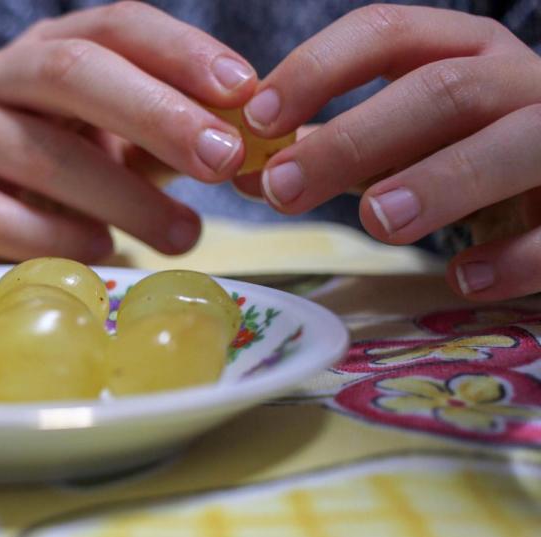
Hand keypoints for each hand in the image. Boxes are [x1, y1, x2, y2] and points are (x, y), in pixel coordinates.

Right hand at [0, 2, 257, 262]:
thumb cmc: (72, 163)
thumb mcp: (133, 138)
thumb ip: (196, 134)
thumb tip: (284, 148)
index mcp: (54, 46)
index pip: (116, 25)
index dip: (181, 51)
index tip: (244, 90)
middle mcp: (1, 76)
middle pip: (72, 74)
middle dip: (156, 114)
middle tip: (222, 161)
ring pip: (36, 151)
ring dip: (119, 195)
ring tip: (184, 237)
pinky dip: (54, 238)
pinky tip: (103, 252)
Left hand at [244, 4, 540, 299]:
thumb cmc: (474, 154)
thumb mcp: (406, 139)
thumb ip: (335, 147)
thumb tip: (247, 170)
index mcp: (463, 51)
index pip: (386, 34)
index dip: (316, 69)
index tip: (256, 118)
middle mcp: (520, 81)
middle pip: (442, 91)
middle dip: (355, 138)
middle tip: (285, 188)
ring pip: (516, 142)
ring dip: (441, 181)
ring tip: (376, 222)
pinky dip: (513, 255)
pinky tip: (463, 278)